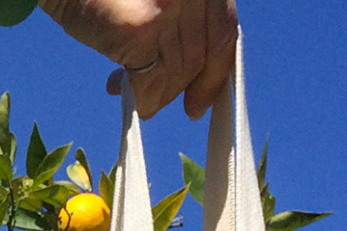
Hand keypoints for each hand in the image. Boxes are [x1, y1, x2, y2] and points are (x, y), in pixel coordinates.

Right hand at [38, 0, 237, 119]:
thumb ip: (180, 17)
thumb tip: (189, 74)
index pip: (224, 30)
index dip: (215, 73)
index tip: (197, 105)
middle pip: (201, 56)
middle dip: (180, 87)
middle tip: (161, 103)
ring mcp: (171, 5)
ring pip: (177, 73)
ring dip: (155, 93)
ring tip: (126, 87)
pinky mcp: (143, 27)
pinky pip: (151, 83)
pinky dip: (141, 99)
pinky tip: (122, 92)